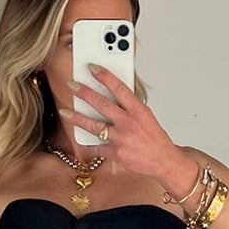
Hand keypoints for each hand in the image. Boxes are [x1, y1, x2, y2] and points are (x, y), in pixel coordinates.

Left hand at [62, 66, 197, 194]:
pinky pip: (96, 148)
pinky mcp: (116, 153)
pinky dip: (87, 145)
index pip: (119, 88)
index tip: (92, 68)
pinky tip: (77, 139)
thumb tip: (113, 92)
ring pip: (94, 126)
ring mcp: (121, 139)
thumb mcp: (146, 115)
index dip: (105, 76)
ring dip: (77, 118)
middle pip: (102, 105)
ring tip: (64, 112)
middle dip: (84, 93)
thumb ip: (130, 105)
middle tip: (72, 85)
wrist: (163, 160)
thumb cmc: (154, 137)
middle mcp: (129, 123)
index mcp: (138, 110)